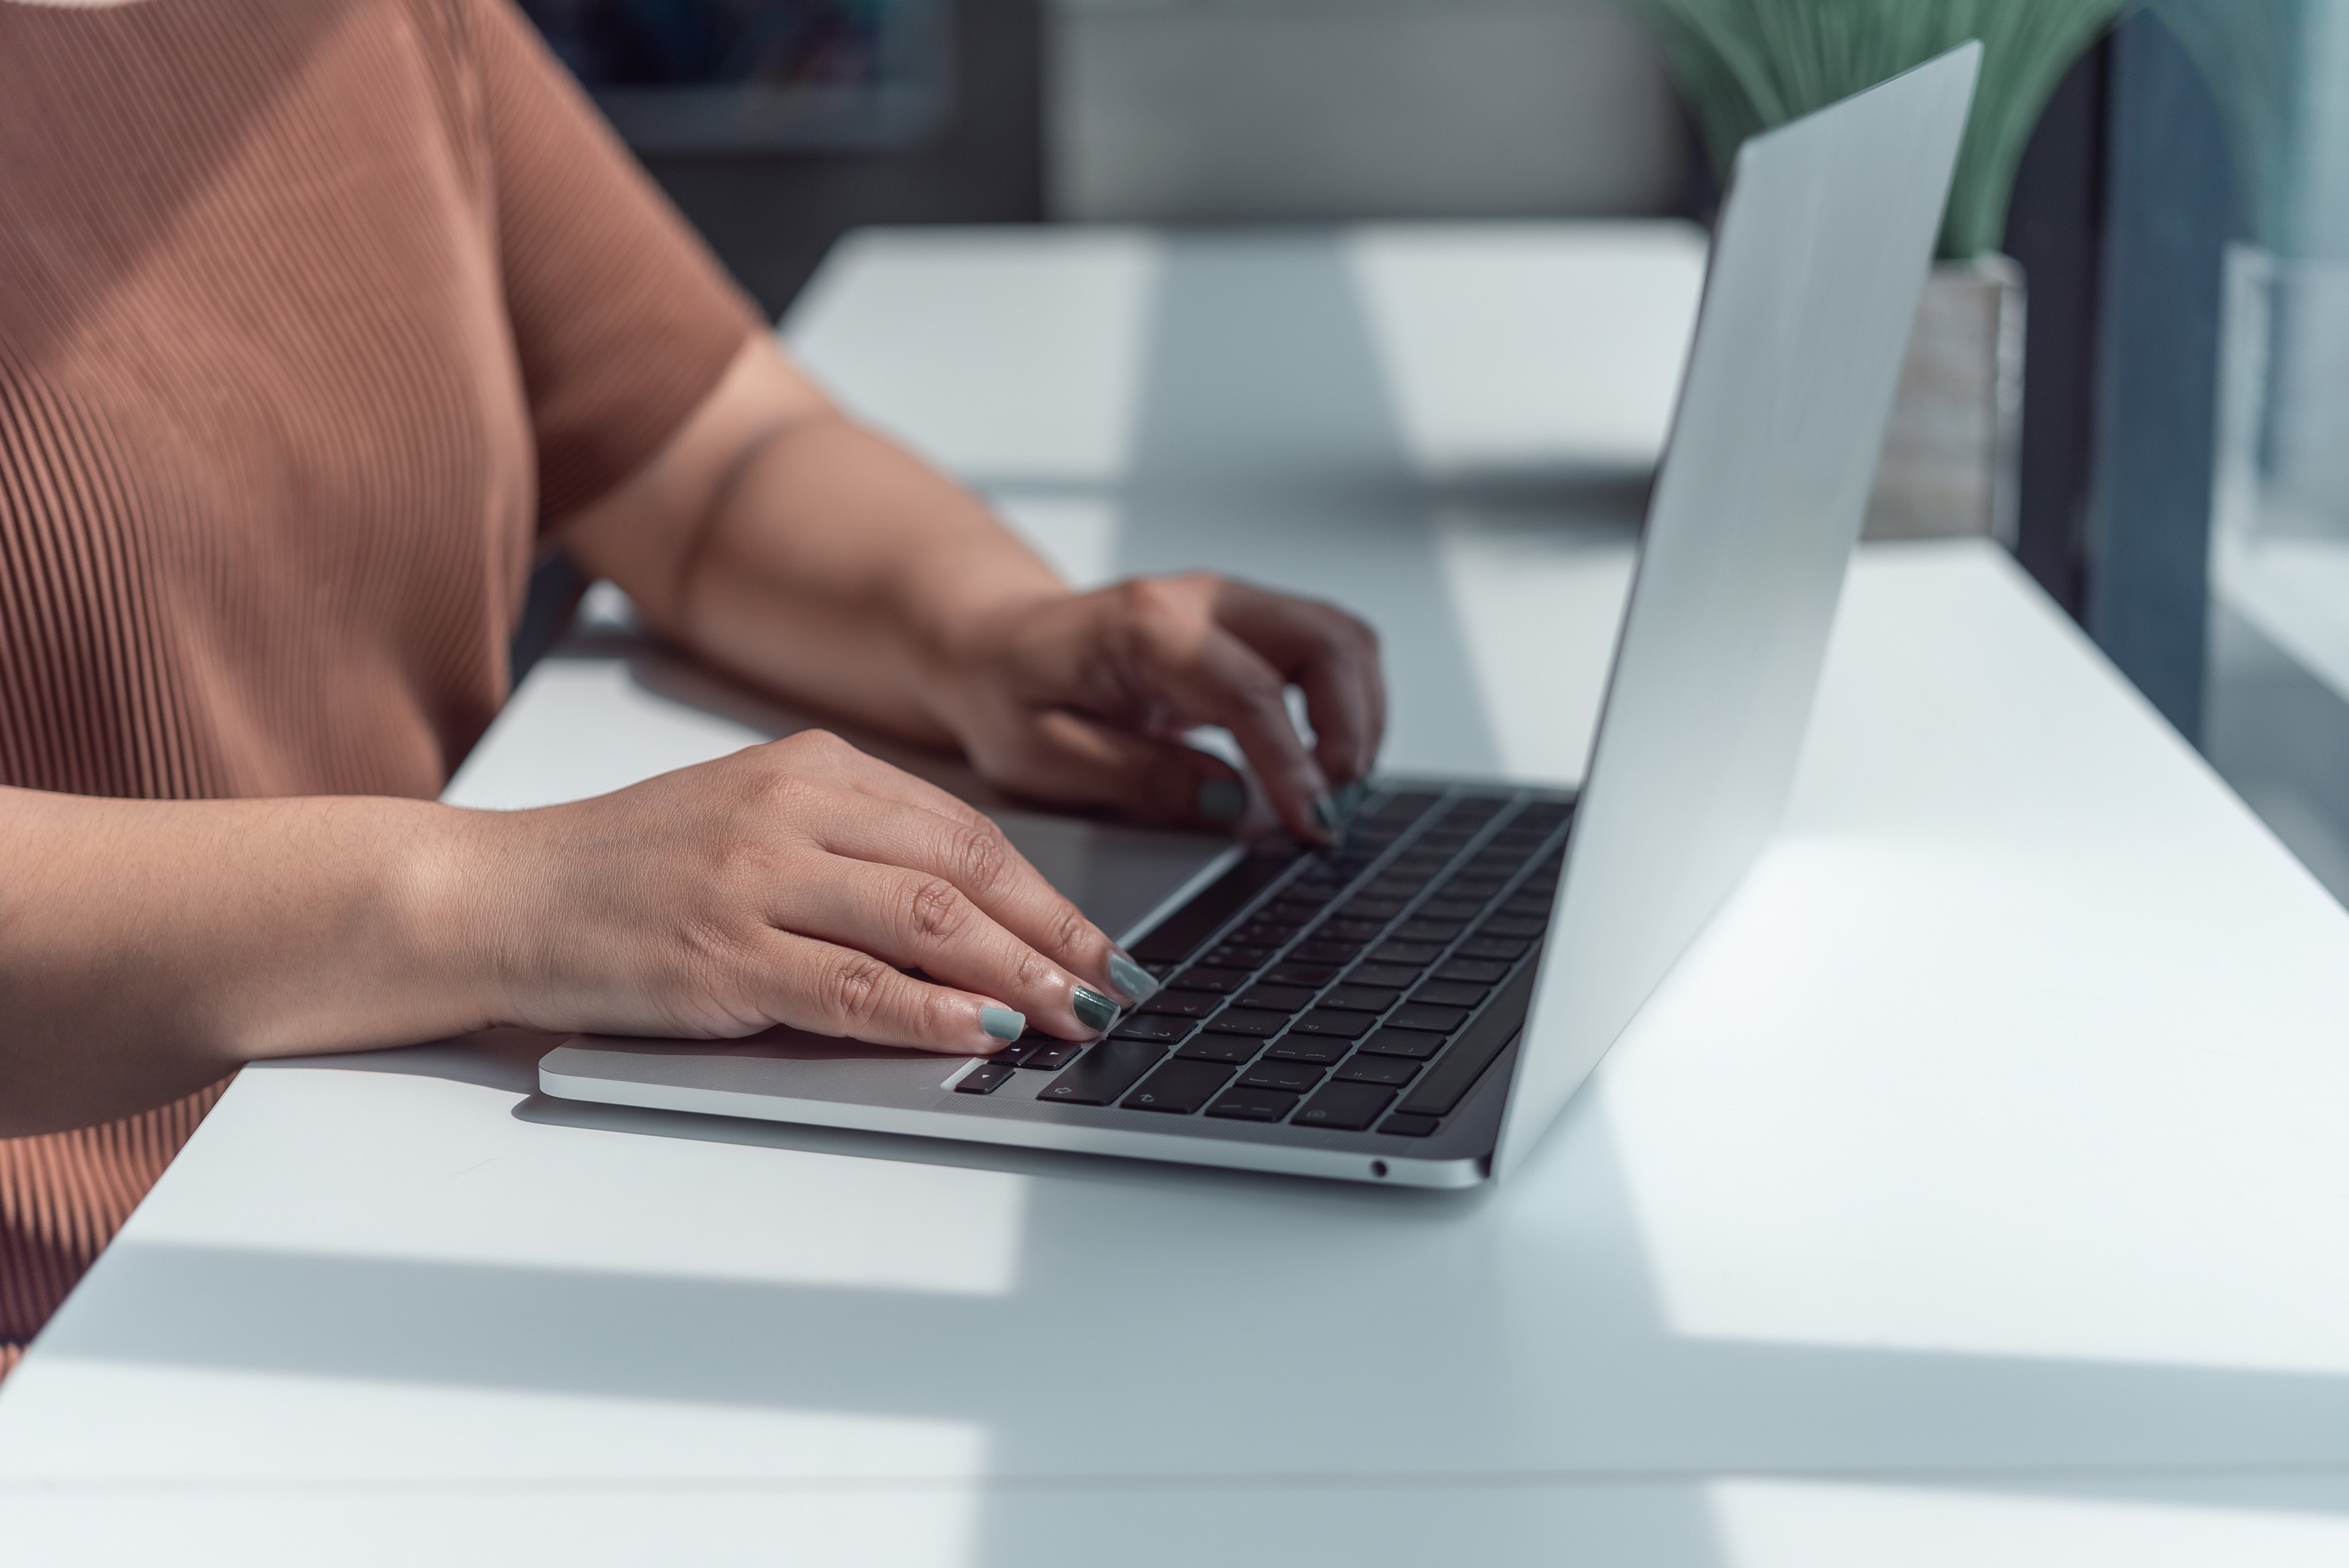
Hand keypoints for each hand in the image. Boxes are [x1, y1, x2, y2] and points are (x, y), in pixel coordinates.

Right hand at [471, 731, 1155, 1053]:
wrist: (493, 894)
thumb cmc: (626, 869)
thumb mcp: (751, 821)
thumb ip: (854, 851)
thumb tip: (973, 922)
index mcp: (810, 766)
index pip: (964, 830)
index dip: (1047, 894)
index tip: (1101, 944)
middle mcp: (792, 810)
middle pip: (963, 871)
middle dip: (1056, 937)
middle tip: (1116, 989)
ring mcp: (755, 880)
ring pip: (925, 922)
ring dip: (1017, 977)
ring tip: (1075, 1019)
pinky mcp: (720, 955)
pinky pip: (850, 987)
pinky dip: (928, 1014)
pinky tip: (981, 1036)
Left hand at [935, 573, 1384, 841]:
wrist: (990, 644)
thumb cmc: (1007, 691)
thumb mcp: (1044, 756)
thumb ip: (1140, 779)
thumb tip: (1233, 805)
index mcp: (1145, 623)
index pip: (1252, 689)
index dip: (1294, 764)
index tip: (1312, 824)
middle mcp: (1203, 598)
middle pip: (1328, 640)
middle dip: (1352, 732)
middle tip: (1332, 813)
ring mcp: (1233, 606)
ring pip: (1343, 640)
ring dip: (1360, 719)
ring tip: (1333, 795)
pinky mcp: (1248, 628)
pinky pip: (1327, 654)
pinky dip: (1345, 709)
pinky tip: (1321, 767)